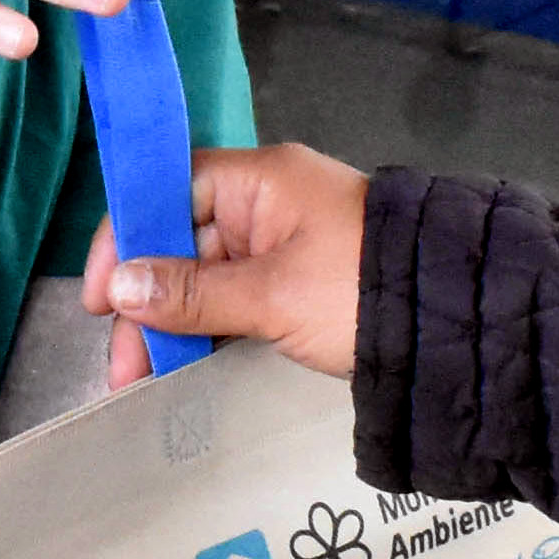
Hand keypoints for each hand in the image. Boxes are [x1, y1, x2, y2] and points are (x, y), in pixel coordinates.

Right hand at [96, 143, 370, 377]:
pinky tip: (185, 364)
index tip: (101, 300)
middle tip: (122, 366)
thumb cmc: (361, 292)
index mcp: (261, 181)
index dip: (126, 239)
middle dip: (147, 301)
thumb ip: (193, 293)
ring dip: (173, 323)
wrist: (458, 325)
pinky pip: (237, 298)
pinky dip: (209, 329)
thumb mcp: (272, 295)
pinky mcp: (299, 284)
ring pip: (207, 276)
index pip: (169, 191)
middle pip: (183, 240)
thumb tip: (121, 286)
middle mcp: (268, 203)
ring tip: (144, 377)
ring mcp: (285, 244)